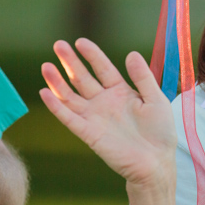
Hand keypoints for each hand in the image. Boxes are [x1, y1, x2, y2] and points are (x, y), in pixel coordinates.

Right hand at [40, 39, 176, 188]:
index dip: (92, 55)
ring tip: (46, 66)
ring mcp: (95, 117)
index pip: (103, 69)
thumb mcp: (155, 99)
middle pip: (83, 78)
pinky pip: (68, 118)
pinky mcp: (88, 133)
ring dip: (57, 82)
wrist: (156, 163)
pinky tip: (45, 92)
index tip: (80, 41)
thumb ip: (143, 77)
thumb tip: (131, 53)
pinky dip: (56, 106)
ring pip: (71, 96)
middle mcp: (105, 102)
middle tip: (58, 45)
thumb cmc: (160, 132)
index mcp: (122, 92)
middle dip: (70, 62)